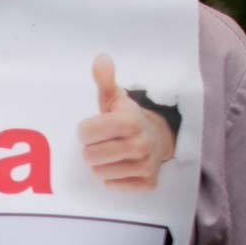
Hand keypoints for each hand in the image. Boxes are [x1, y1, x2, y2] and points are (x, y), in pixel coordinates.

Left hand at [77, 54, 173, 191]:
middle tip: (105, 142)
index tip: (97, 127)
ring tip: (114, 153)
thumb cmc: (128, 118)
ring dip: (101, 164)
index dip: (86, 131)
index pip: (85, 133)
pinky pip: (113, 186)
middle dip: (92, 149)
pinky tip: (123, 166)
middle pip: (89, 156)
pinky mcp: (148, 183)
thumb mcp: (115, 98)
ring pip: (98, 173)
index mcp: (130, 121)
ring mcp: (146, 165)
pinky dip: (114, 178)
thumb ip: (104, 80)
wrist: (160, 137)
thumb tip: (101, 59)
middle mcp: (140, 145)